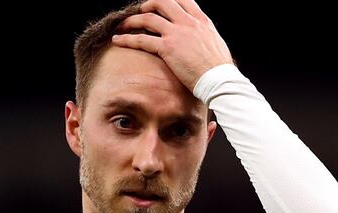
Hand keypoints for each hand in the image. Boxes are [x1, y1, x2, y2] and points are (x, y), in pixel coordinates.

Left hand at [112, 0, 234, 92]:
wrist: (219, 80)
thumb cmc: (219, 69)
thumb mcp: (215, 43)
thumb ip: (204, 36)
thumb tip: (200, 38)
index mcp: (201, 21)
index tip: (160, 4)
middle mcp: (188, 22)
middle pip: (163, 2)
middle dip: (149, 4)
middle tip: (141, 11)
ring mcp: (177, 33)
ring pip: (148, 18)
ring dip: (132, 20)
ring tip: (123, 25)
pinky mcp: (168, 48)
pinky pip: (142, 39)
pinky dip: (127, 39)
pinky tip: (118, 40)